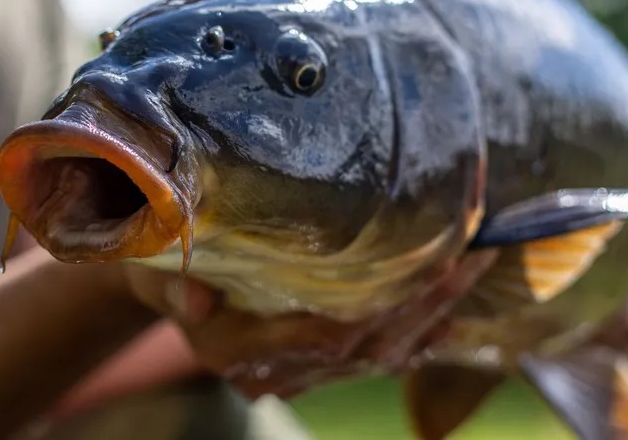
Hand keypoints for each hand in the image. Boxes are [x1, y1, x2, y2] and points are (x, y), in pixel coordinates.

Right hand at [124, 249, 499, 398]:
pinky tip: (453, 297)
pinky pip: (377, 356)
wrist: (164, 280)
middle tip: (470, 256)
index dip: (377, 308)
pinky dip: (418, 329)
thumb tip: (199, 300)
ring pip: (379, 356)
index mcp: (234, 350)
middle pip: (363, 348)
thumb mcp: (154, 267)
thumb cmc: (158, 261)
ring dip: (431, 314)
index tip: (422, 266)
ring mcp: (298, 372)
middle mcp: (272, 371)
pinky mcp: (315, 362)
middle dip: (422, 305)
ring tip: (474, 264)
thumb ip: (174, 282)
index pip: (317, 339)